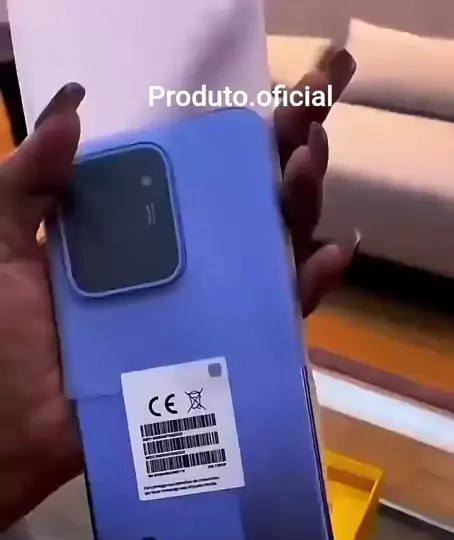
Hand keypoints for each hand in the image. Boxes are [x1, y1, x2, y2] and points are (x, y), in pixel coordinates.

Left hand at [0, 49, 355, 529]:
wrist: (14, 428)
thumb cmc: (3, 339)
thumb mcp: (4, 248)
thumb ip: (29, 185)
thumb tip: (73, 115)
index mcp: (134, 235)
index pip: (198, 179)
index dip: (240, 144)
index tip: (278, 105)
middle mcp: (178, 268)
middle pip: (248, 211)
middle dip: (285, 167)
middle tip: (305, 133)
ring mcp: (203, 313)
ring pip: (270, 258)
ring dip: (300, 211)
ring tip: (308, 169)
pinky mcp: (218, 359)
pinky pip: (272, 324)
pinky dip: (305, 292)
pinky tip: (328, 259)